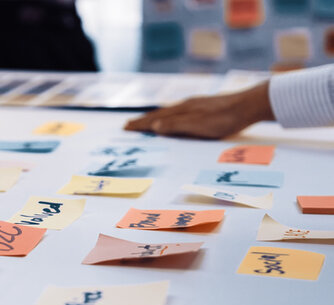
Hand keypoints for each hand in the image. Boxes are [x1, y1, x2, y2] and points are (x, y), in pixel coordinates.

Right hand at [123, 81, 273, 138]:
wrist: (250, 105)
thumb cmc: (224, 119)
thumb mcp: (198, 126)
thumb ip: (176, 125)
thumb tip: (155, 126)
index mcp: (182, 110)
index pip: (156, 118)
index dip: (141, 124)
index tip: (126, 128)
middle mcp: (186, 105)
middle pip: (160, 113)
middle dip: (143, 120)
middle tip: (128, 125)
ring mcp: (196, 104)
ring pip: (169, 112)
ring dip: (155, 117)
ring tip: (147, 121)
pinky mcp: (205, 106)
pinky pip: (179, 111)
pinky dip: (168, 115)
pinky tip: (174, 116)